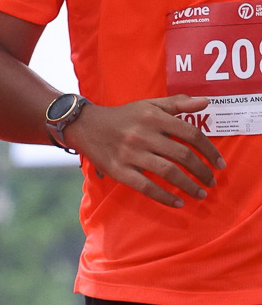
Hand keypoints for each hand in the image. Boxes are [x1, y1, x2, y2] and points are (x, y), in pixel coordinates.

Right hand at [72, 97, 223, 209]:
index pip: (190, 133)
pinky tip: (178, 203)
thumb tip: (206, 102)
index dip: (209, 150)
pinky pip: (146, 187)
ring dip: (188, 186)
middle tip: (211, 181)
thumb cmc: (122, 116)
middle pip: (182, 155)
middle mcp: (143, 134)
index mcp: (153, 116)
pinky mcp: (119, 171)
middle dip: (202, 171)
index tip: (219, 163)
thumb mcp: (149, 104)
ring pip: (168, 172)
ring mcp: (130, 154)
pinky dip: (165, 197)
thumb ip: (177, 103)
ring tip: (200, 193)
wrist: (85, 126)